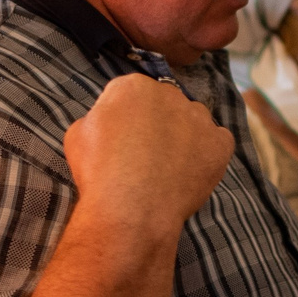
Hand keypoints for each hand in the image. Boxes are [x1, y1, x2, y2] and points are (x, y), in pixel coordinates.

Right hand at [65, 73, 233, 238]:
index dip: (128, 119)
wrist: (131, 210)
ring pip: (193, 120)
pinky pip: (217, 141)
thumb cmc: (99, 173)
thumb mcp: (78, 135)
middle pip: (165, 104)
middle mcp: (169, 94)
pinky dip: (207, 154)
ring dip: (184, 135)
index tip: (124, 140)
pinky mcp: (219, 143)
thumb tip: (112, 123)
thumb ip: (99, 118)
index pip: (132, 94)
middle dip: (157, 124)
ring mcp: (198, 118)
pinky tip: (190, 172)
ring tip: (168, 167)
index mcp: (132, 86)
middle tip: (145, 155)